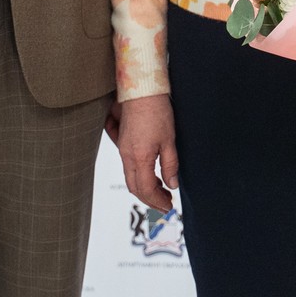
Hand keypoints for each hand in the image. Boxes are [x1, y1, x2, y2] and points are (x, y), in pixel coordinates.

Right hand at [114, 93, 178, 213]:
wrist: (141, 90)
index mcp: (139, 158)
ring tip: (161, 191)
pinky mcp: (123, 142)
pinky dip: (139, 177)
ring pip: (131, 178)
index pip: (146, 189)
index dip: (157, 201)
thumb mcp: (170, 140)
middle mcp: (127, 156)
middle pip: (135, 187)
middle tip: (166, 203)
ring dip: (145, 188)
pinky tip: (151, 175)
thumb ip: (170, 165)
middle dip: (150, 199)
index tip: (168, 206)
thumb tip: (172, 184)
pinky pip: (129, 167)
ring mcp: (123, 149)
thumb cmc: (157, 111)